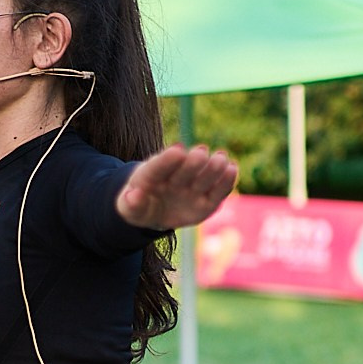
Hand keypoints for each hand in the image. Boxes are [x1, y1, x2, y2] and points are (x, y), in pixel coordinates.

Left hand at [116, 144, 237, 230]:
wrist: (153, 212)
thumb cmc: (139, 206)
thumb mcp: (130, 209)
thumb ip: (131, 204)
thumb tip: (133, 196)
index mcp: (150, 176)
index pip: (157, 167)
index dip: (166, 160)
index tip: (177, 151)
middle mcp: (174, 177)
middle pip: (184, 169)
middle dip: (193, 162)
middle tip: (201, 153)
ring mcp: (191, 186)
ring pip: (202, 176)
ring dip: (212, 167)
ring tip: (221, 159)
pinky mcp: (206, 201)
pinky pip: (217, 192)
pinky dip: (225, 182)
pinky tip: (233, 169)